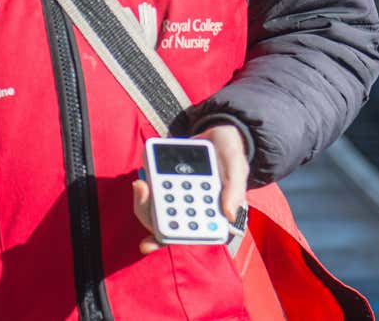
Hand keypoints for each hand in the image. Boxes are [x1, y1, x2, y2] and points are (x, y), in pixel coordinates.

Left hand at [131, 125, 248, 254]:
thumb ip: (235, 190)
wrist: (219, 134)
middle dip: (147, 215)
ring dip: (142, 200)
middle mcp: (189, 210)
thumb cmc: (230, 156)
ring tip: (141, 184)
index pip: (183, 236)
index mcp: (207, 216)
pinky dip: (145, 184)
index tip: (145, 245)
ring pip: (152, 208)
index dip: (163, 242)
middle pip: (162, 224)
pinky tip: (144, 174)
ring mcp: (176, 196)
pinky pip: (151, 188)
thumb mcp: (237, 168)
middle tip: (143, 194)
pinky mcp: (166, 180)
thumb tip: (229, 215)